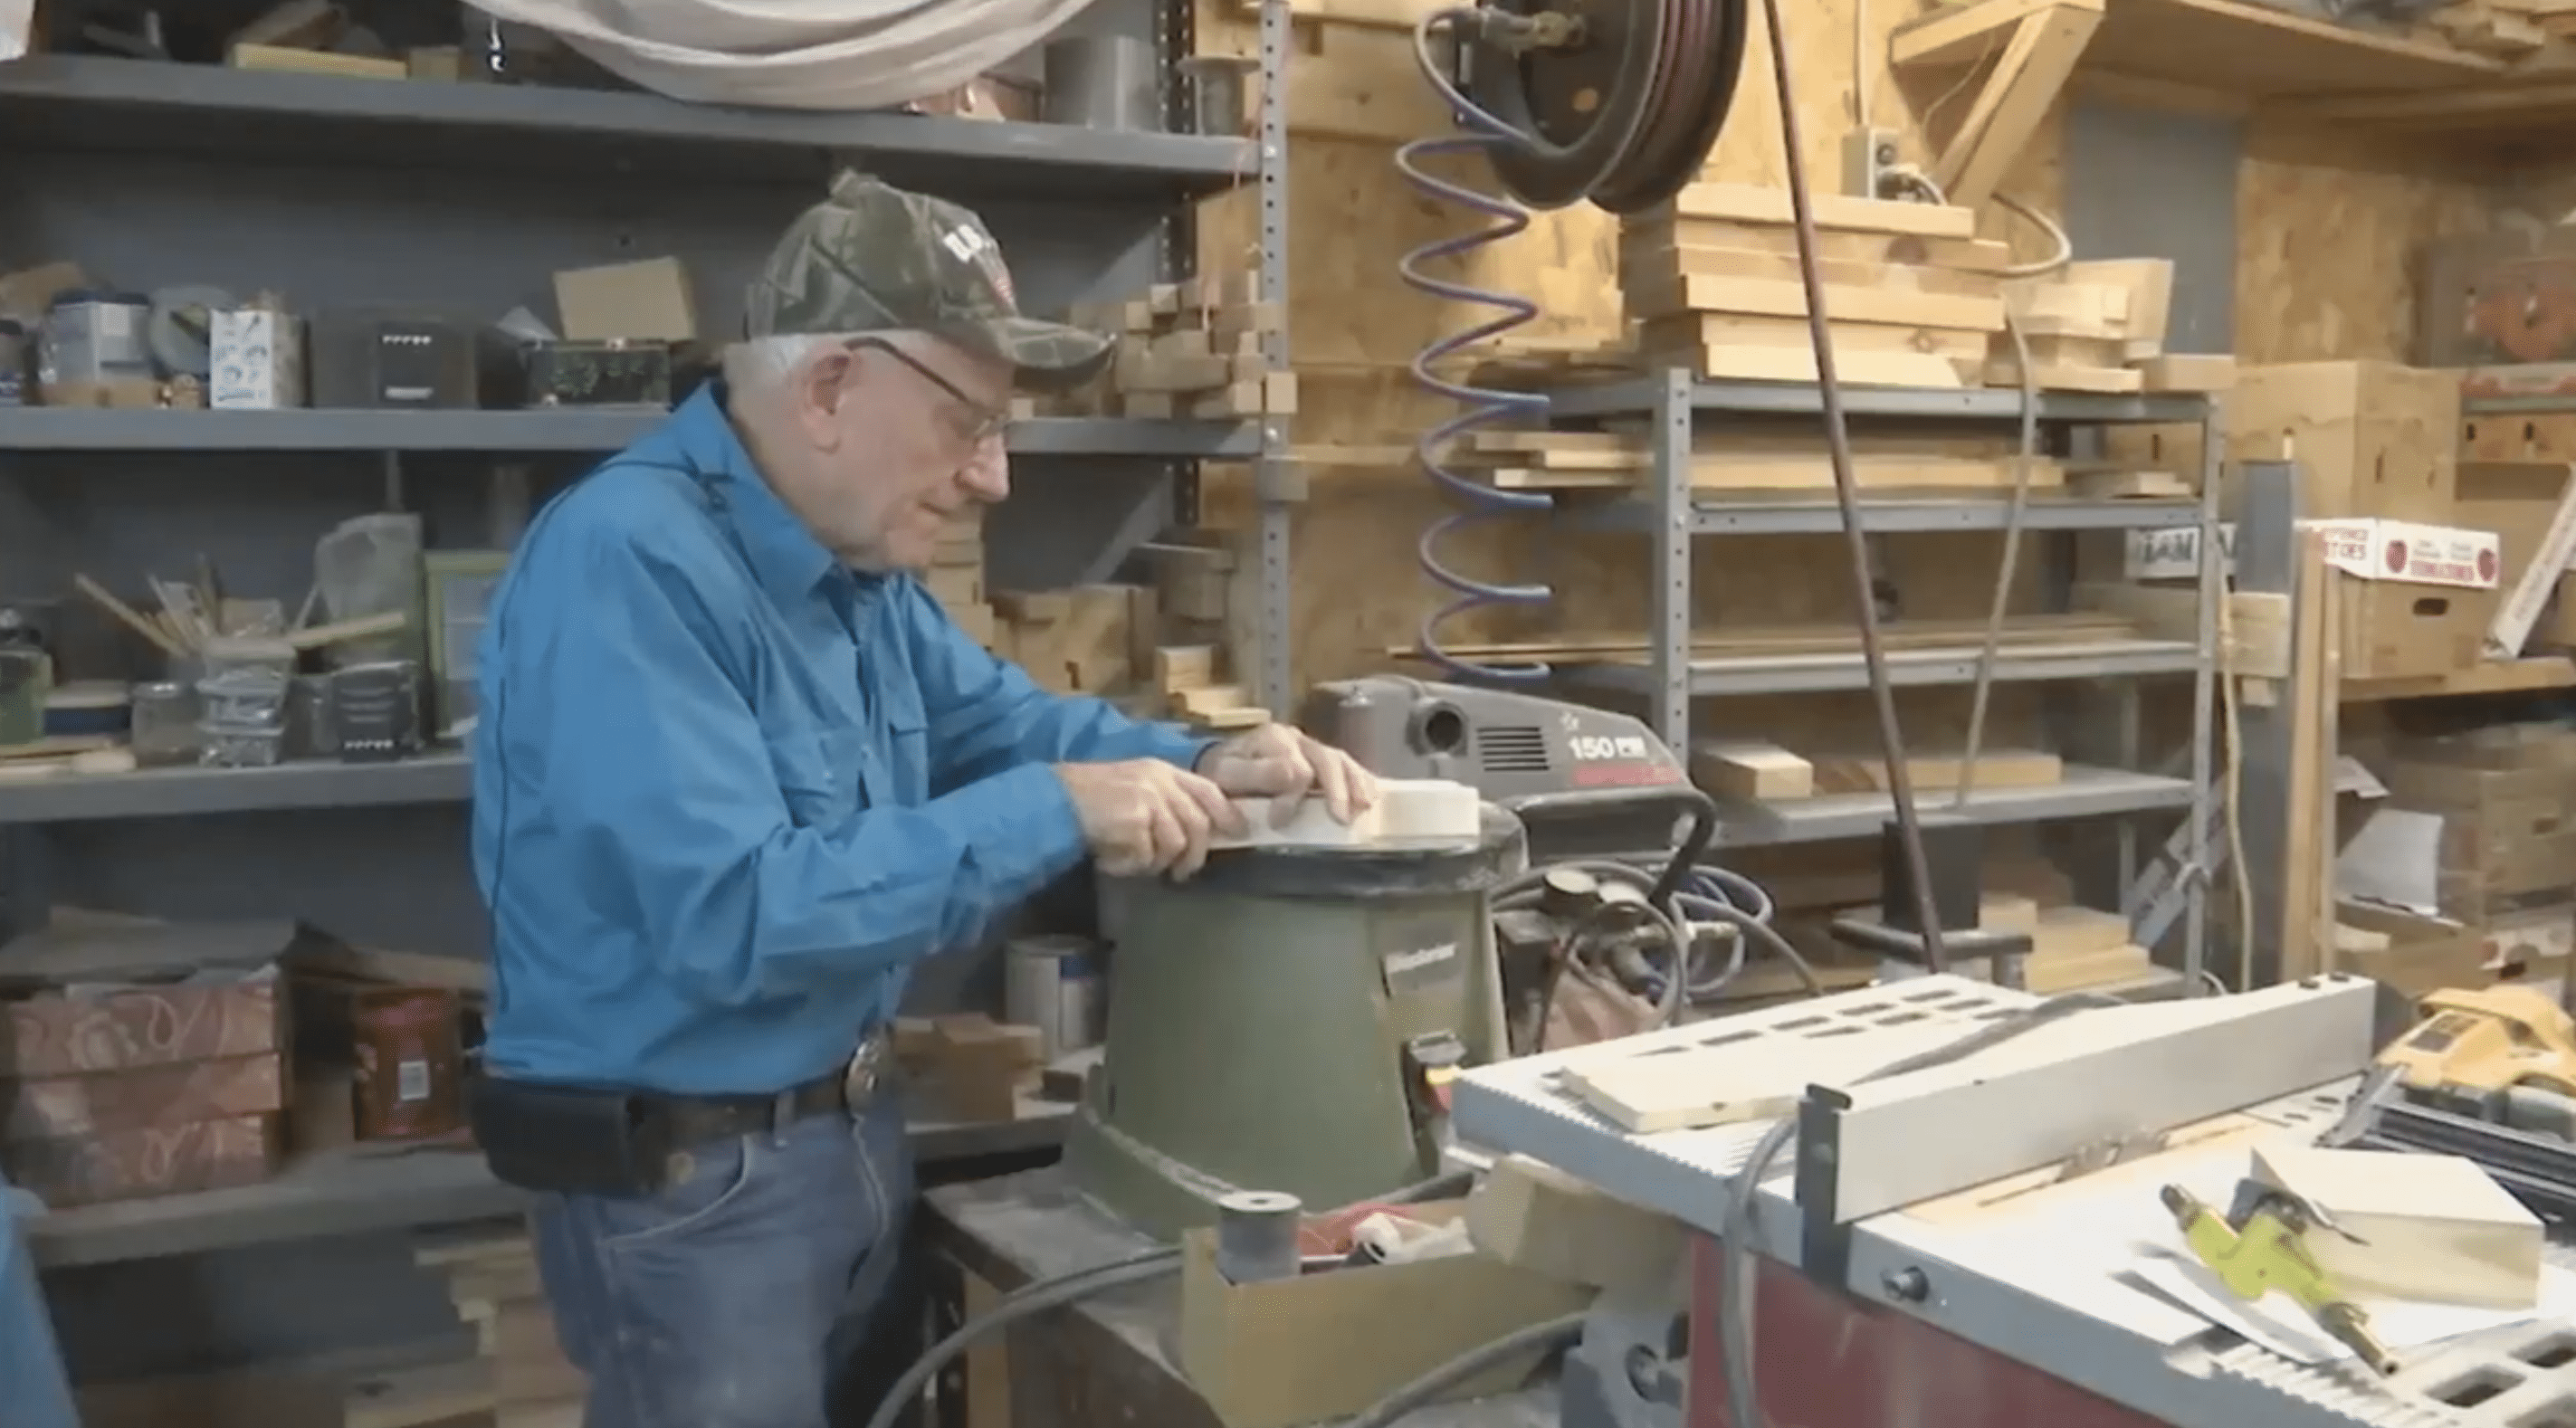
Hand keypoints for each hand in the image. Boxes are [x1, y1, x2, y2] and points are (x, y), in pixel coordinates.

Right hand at [1054, 759, 1246, 879]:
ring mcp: (1148, 799)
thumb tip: (1195, 833)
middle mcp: (1159, 781)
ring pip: (1174, 845)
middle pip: (1197, 825)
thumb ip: (1165, 804)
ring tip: (1132, 861)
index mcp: (1162, 770)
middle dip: (1192, 855)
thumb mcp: (1134, 790)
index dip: (1227, 813)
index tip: (1238, 832)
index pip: (1208, 790)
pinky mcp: (1135, 820)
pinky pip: (1146, 856)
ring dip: (1155, 861)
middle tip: (1180, 873)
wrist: (1054, 803)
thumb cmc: (1090, 800)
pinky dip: (1130, 864)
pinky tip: (1112, 858)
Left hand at [1195, 722, 1379, 828]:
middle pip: (1326, 759)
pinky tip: (1370, 798)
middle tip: (1340, 819)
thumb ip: (1257, 774)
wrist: (1217, 768)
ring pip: (1341, 760)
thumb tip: (1297, 777)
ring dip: (1355, 784)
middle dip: (1336, 789)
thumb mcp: (1227, 774)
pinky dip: (1361, 781)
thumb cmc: (1222, 775)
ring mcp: (1311, 748)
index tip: (1277, 821)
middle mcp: (1296, 739)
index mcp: (1273, 738)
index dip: (1290, 796)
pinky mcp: (1320, 761)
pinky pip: (1347, 767)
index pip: (1295, 766)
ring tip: (1364, 807)